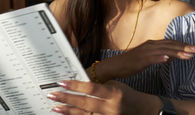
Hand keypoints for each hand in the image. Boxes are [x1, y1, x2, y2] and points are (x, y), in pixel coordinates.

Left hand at [47, 80, 161, 114]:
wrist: (142, 110)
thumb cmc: (127, 95)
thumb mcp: (115, 86)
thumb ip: (98, 87)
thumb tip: (79, 85)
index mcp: (113, 94)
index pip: (91, 88)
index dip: (76, 86)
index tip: (62, 82)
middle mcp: (110, 108)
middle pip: (85, 104)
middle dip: (67, 99)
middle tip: (53, 95)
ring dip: (68, 111)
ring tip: (56, 107)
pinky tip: (68, 114)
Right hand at [95, 39, 194, 81]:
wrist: (116, 65)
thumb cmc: (131, 62)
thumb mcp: (148, 58)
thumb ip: (159, 55)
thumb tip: (171, 56)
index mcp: (152, 44)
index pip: (171, 43)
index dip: (183, 45)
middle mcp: (150, 45)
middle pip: (170, 45)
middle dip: (185, 47)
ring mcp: (145, 52)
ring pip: (164, 50)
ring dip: (177, 52)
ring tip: (188, 55)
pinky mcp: (140, 59)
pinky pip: (152, 58)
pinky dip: (160, 58)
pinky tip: (167, 59)